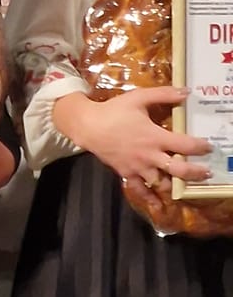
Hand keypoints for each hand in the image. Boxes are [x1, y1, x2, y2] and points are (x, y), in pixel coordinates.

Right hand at [53, 86, 209, 184]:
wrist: (88, 125)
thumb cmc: (114, 111)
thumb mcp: (138, 97)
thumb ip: (163, 94)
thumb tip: (186, 91)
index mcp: (155, 136)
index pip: (184, 145)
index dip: (200, 147)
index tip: (208, 147)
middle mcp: (149, 155)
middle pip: (179, 170)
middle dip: (196, 173)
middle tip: (206, 173)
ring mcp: (138, 167)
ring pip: (162, 183)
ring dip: (175, 185)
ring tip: (184, 184)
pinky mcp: (127, 173)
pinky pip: (140, 191)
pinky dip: (150, 199)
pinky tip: (159, 205)